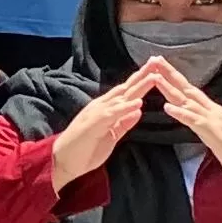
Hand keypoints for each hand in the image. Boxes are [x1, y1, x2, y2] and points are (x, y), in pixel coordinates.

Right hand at [48, 65, 166, 186]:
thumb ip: (124, 123)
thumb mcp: (111, 136)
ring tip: (154, 76)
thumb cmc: (86, 149)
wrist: (63, 161)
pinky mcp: (94, 123)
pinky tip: (138, 103)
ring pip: (121, 97)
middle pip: (126, 88)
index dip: (141, 81)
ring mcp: (97, 113)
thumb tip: (138, 109)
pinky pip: (113, 114)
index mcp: (106, 109)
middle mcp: (102, 106)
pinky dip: (126, 108)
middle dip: (142, 75)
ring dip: (138, 87)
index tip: (156, 70)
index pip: (127, 92)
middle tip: (158, 61)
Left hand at [150, 63, 221, 212]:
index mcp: (213, 112)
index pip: (191, 92)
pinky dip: (181, 113)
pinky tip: (167, 107)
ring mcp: (214, 120)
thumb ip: (208, 128)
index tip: (161, 67)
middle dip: (169, 74)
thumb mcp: (220, 136)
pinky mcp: (215, 132)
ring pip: (188, 101)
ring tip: (153, 76)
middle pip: (187, 89)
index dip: (175, 80)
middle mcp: (213, 111)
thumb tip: (199, 125)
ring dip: (170, 88)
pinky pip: (195, 121)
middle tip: (154, 59)